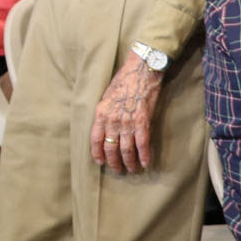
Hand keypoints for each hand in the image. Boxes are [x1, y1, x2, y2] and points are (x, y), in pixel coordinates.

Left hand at [90, 54, 164, 172]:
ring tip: (132, 169)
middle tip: (117, 169)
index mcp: (101, 114)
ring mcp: (128, 122)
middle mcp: (112, 121)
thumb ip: (104, 113)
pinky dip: (144, 155)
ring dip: (129, 162)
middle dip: (114, 162)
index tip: (100, 162)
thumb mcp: (106, 97)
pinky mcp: (143, 122)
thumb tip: (104, 127)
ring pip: (126, 150)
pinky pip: (142, 144)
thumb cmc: (123, 82)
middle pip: (111, 148)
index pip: (95, 139)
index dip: (97, 153)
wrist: (140, 71)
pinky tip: (145, 163)